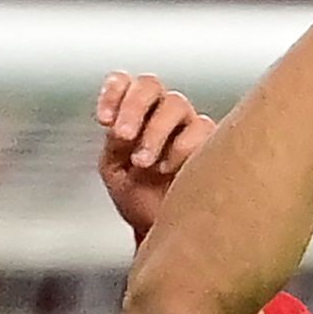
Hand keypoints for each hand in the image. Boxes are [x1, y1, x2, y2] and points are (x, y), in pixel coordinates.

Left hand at [96, 72, 215, 243]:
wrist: (162, 230)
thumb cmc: (139, 199)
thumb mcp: (114, 170)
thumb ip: (113, 145)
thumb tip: (118, 128)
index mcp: (132, 114)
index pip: (123, 83)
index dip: (113, 93)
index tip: (104, 119)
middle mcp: (160, 113)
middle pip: (149, 85)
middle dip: (133, 107)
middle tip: (124, 136)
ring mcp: (186, 125)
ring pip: (175, 103)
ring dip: (154, 132)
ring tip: (144, 163)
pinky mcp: (209, 142)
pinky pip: (199, 129)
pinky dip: (179, 149)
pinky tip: (168, 169)